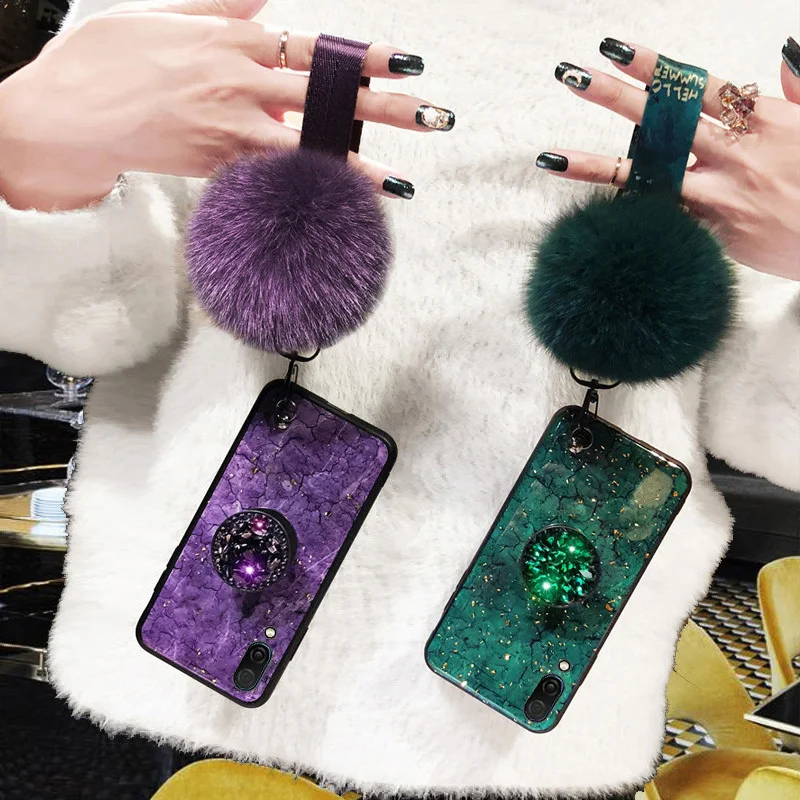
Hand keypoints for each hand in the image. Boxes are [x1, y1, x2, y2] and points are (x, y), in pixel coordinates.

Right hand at [0, 0, 452, 210]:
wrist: (71, 114)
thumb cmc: (111, 60)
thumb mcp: (166, 15)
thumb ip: (222, 8)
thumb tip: (265, 0)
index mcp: (233, 43)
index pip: (316, 49)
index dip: (365, 56)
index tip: (408, 61)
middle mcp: (240, 87)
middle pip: (326, 97)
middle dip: (385, 107)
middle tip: (434, 116)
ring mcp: (230, 131)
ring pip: (307, 149)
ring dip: (356, 165)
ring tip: (400, 181)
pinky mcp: (217, 168)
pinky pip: (270, 182)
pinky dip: (304, 192)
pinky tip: (337, 205)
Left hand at [537, 38, 799, 280]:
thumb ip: (799, 86)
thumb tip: (783, 53)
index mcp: (758, 117)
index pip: (693, 84)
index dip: (651, 65)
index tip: (613, 50)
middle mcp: (732, 151)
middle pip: (660, 118)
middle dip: (611, 95)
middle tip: (571, 77)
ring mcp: (718, 194)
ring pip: (645, 174)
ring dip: (592, 164)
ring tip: (549, 157)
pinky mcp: (711, 231)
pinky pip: (659, 218)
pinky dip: (623, 212)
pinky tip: (584, 210)